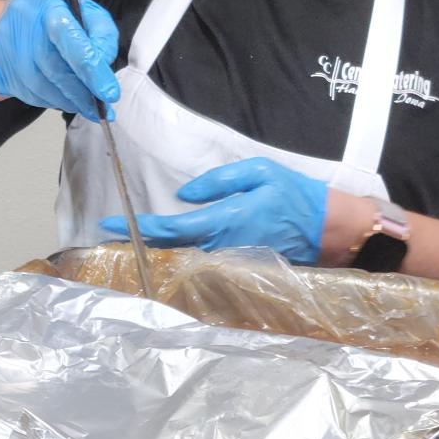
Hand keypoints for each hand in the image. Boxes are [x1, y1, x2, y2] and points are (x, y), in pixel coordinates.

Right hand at [0, 0, 120, 116]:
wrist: (17, 18)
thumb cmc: (58, 13)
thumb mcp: (87, 12)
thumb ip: (101, 36)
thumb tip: (104, 69)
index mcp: (48, 3)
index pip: (70, 38)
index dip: (90, 68)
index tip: (108, 93)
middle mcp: (22, 21)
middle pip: (53, 66)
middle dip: (79, 92)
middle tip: (98, 108)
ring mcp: (6, 45)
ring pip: (38, 84)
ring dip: (65, 100)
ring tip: (83, 106)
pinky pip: (26, 92)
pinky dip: (49, 101)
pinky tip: (62, 100)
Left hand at [103, 157, 329, 264]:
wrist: (332, 230)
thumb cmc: (295, 195)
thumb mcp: (259, 172)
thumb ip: (218, 181)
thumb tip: (184, 194)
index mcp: (223, 220)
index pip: (169, 228)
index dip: (135, 227)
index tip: (106, 223)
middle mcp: (222, 246)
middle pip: (170, 247)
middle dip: (138, 239)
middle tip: (108, 231)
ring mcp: (230, 260)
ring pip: (184, 255)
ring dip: (156, 246)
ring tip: (128, 234)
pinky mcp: (240, 266)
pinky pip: (202, 260)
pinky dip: (179, 252)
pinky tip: (165, 245)